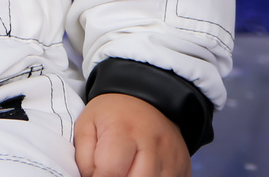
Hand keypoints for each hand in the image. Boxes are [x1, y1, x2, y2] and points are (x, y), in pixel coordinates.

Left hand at [75, 93, 189, 176]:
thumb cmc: (112, 115)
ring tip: (125, 169)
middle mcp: (152, 144)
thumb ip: (84, 158)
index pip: (111, 171)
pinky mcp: (183, 166)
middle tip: (112, 171)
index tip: (95, 175)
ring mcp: (171, 157)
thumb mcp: (87, 126)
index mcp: (123, 130)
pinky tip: (140, 170)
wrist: (146, 99)